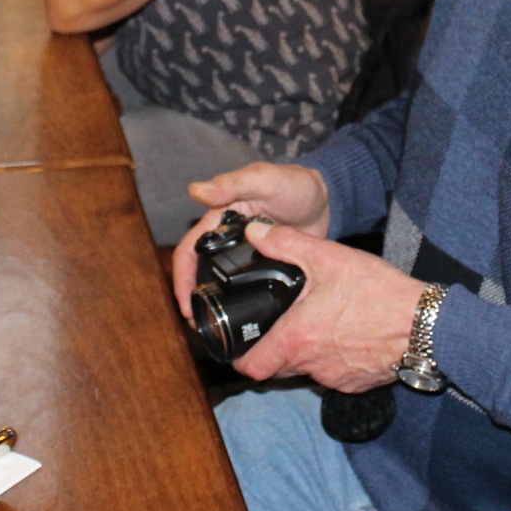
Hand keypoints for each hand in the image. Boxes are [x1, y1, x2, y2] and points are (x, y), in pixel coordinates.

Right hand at [170, 161, 331, 310]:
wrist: (328, 202)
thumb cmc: (295, 184)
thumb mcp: (264, 181)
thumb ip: (232, 184)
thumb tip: (195, 191)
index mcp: (218, 218)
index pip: (190, 250)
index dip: (183, 277)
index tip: (186, 304)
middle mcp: (226, 238)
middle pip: (199, 271)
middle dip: (193, 297)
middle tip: (197, 323)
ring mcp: (245, 254)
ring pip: (220, 282)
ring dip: (213, 303)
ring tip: (214, 329)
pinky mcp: (264, 266)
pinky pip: (246, 286)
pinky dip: (240, 301)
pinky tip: (243, 318)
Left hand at [229, 220, 421, 391]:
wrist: (425, 325)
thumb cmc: (380, 294)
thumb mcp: (330, 258)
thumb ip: (287, 244)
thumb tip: (255, 232)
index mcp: (297, 338)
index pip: (250, 367)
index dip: (239, 357)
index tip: (240, 343)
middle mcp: (312, 365)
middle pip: (276, 368)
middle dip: (272, 349)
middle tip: (279, 324)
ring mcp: (335, 378)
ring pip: (305, 370)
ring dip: (303, 352)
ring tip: (317, 323)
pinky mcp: (355, 383)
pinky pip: (332, 374)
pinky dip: (331, 358)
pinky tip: (345, 335)